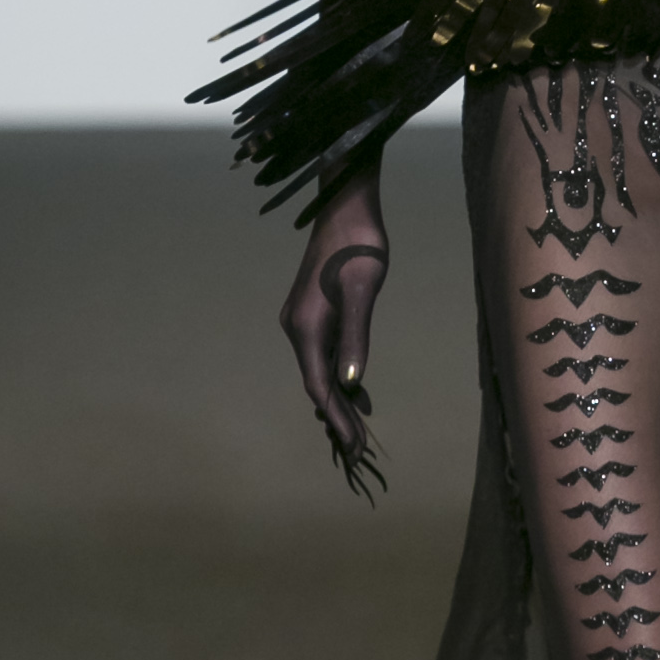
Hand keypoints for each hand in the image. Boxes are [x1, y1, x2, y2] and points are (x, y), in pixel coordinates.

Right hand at [281, 171, 387, 498]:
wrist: (345, 206)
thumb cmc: (359, 245)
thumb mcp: (363, 291)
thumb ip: (356, 337)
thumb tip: (349, 384)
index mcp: (306, 327)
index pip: (321, 387)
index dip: (338, 421)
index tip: (357, 449)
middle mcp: (296, 328)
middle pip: (316, 384)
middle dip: (337, 419)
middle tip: (360, 453)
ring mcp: (301, 320)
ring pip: (319, 371)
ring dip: (338, 401)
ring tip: (359, 431)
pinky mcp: (312, 312)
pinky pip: (324, 355)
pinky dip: (340, 377)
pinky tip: (357, 392)